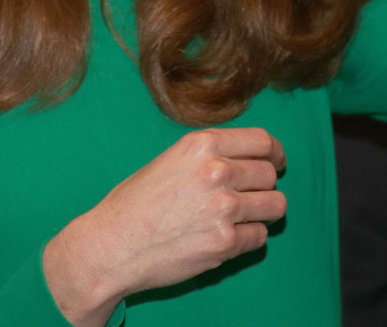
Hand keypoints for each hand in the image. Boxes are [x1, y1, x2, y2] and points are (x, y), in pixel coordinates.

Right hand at [42, 127, 286, 326]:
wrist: (111, 246)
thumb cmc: (134, 204)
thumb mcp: (170, 160)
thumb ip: (209, 156)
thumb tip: (249, 158)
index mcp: (201, 145)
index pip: (262, 141)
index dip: (274, 153)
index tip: (275, 162)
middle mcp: (216, 171)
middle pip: (270, 173)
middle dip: (264, 186)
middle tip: (249, 196)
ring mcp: (224, 208)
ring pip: (275, 205)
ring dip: (263, 212)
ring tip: (242, 217)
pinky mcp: (225, 243)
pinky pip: (260, 236)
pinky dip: (248, 239)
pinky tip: (226, 238)